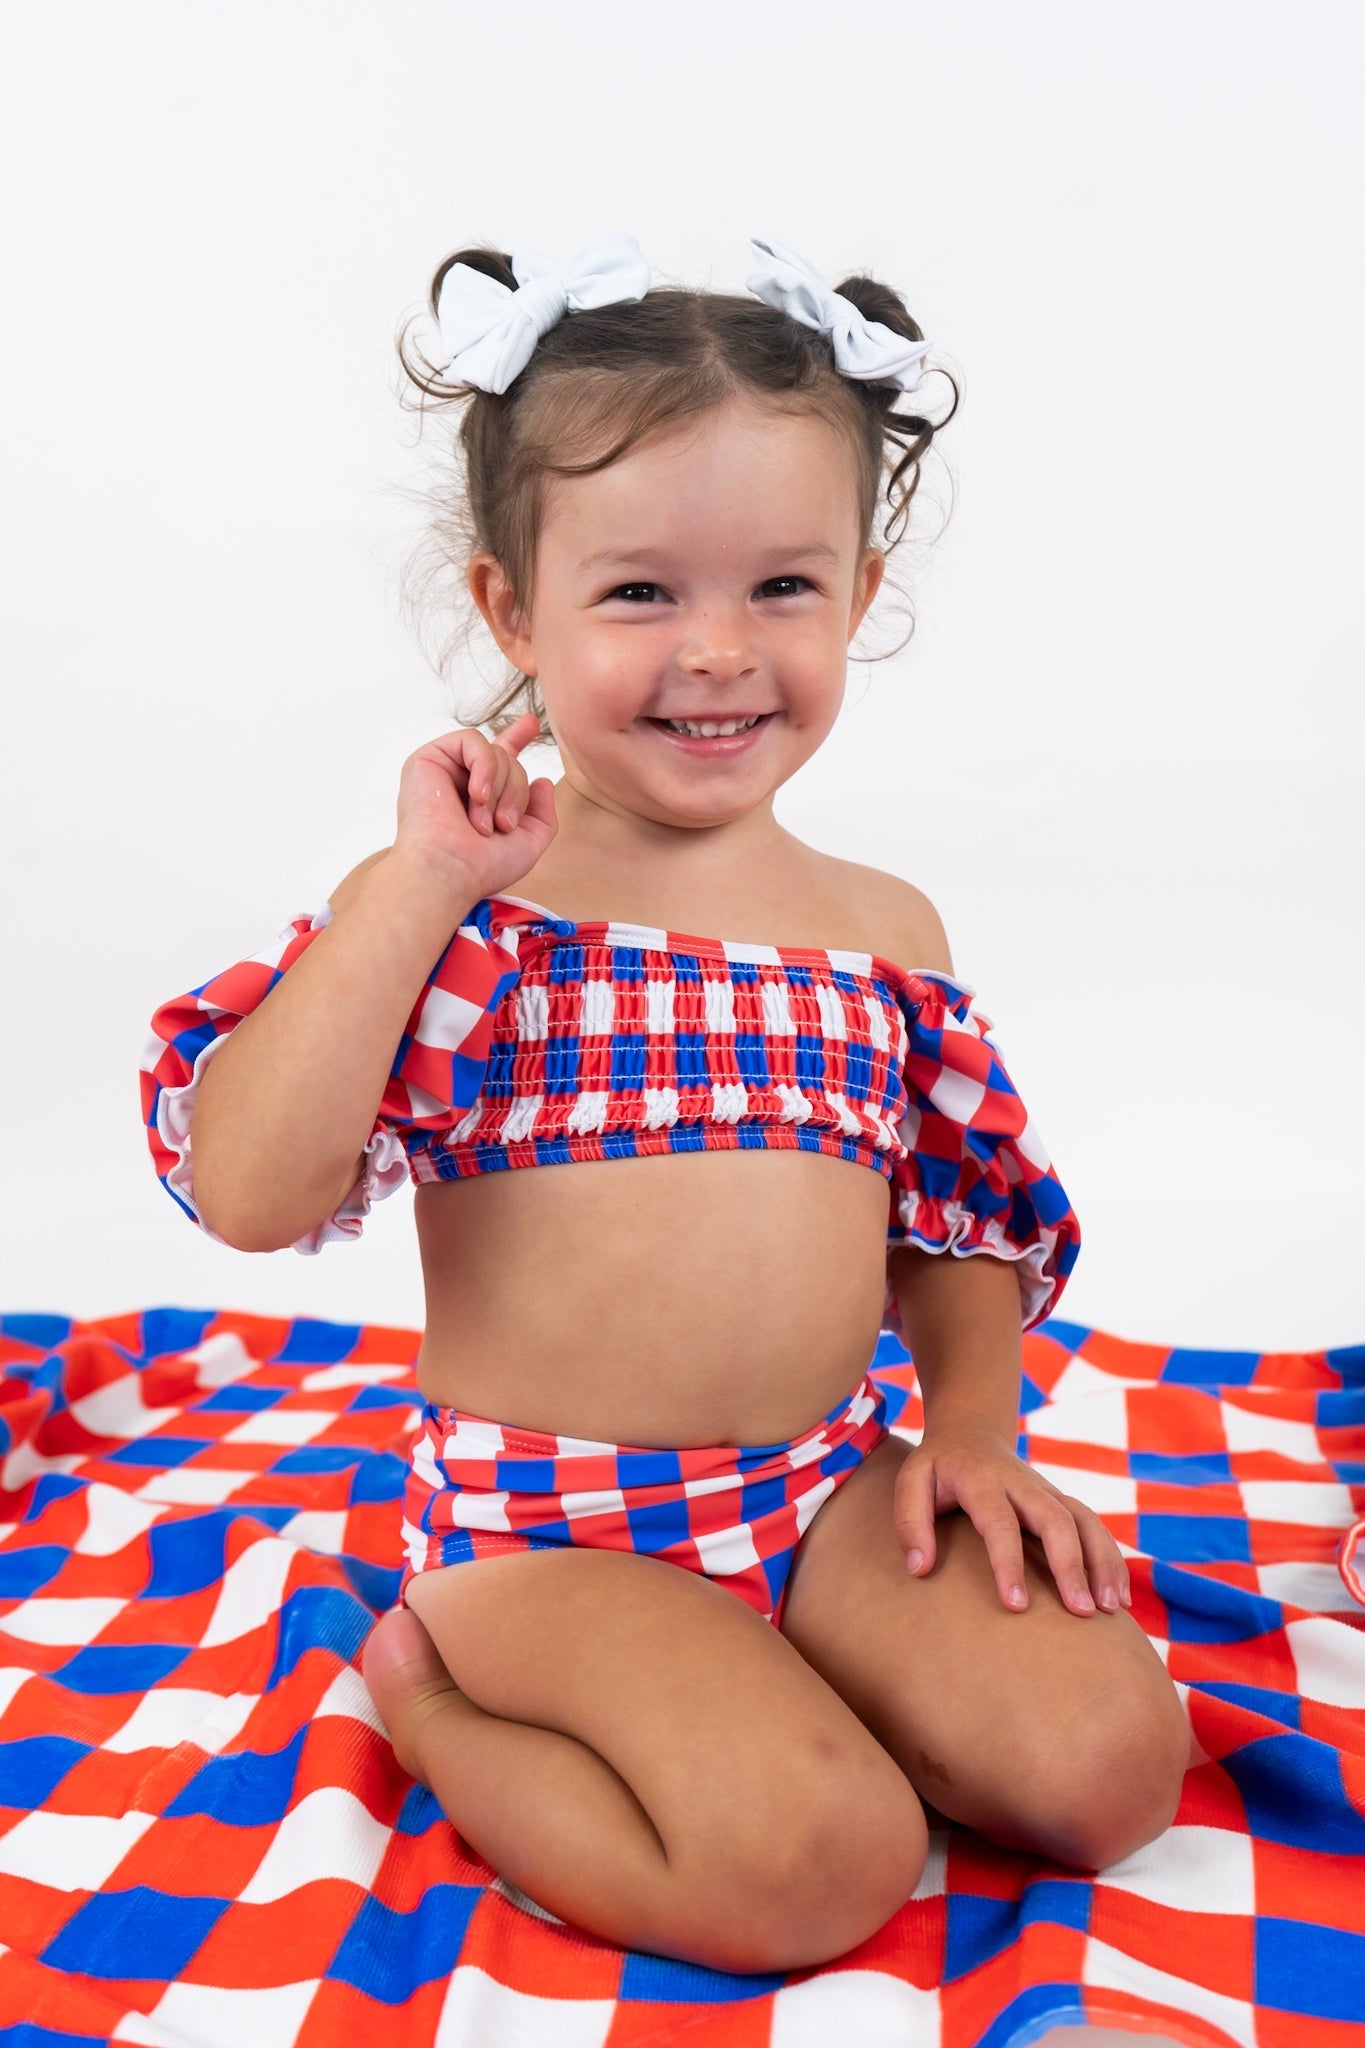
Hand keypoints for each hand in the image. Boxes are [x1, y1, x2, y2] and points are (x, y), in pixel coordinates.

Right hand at [394, 712, 557, 898]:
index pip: (500, 760)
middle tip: (502, 827)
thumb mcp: (527, 844)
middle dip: (516, 795)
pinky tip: (477, 795)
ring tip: (484, 822)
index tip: (532, 723)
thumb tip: (542, 780)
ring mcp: (445, 770)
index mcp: (481, 798)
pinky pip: (472, 740)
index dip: (517, 738)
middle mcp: (461, 781)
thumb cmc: (483, 867)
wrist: (450, 873)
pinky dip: (484, 766)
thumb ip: (542, 815)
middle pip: (510, 762)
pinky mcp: (428, 759)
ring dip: (501, 790)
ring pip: (496, 753)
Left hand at [892, 1416, 1131, 1616]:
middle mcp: (1022, 1483)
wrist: (971, 1431)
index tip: (1017, 1606)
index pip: (1000, 1523)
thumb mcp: (910, 1482)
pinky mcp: (1061, 1500)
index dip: (1008, 1564)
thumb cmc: (937, 1467)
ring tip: (1110, 1610)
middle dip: (1072, 1565)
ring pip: (1085, 1520)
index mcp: (982, 1480)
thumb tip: (919, 1569)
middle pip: (1056, 1519)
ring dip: (1102, 1562)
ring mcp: (1047, 1490)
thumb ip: (910, 1523)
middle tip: (1081, 1612)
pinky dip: (1111, 1559)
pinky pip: (1094, 1526)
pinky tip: (1118, 1599)